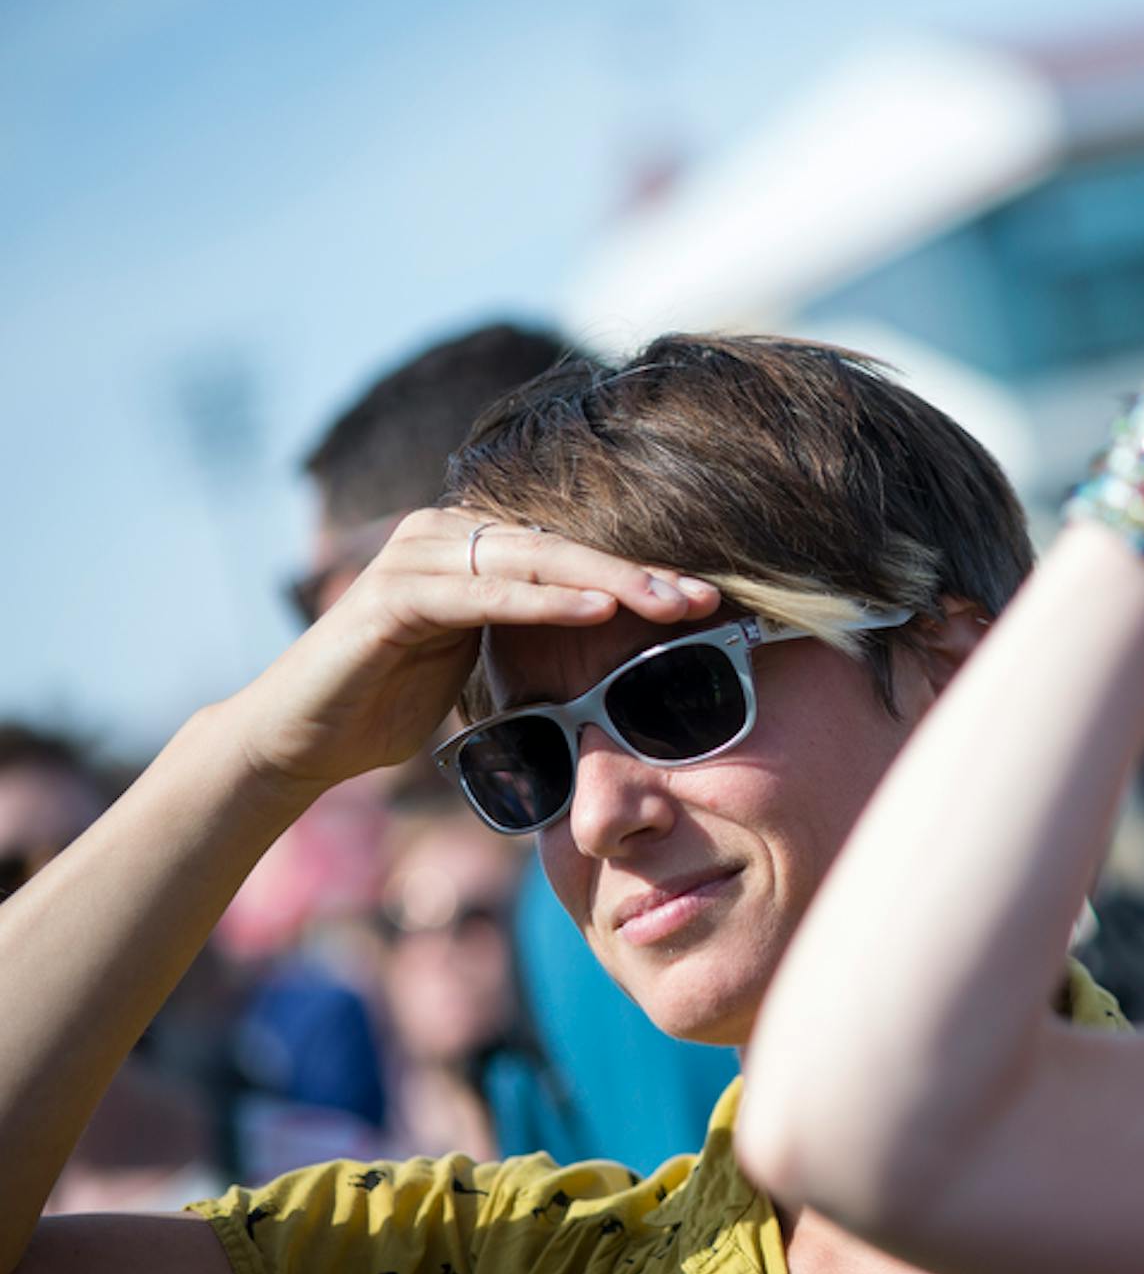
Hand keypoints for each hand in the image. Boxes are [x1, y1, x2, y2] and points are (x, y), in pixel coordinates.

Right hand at [225, 509, 719, 795]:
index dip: (641, 571)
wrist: (301, 738)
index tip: (710, 598)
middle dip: (641, 571)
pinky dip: (543, 600)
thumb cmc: (391, 702)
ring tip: (671, 601)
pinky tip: (597, 610)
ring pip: (532, 560)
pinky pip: (484, 593)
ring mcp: (415, 558)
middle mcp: (443, 535)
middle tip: (708, 594)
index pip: (572, 551)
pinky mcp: (392, 595)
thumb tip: (610, 650)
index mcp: (471, 546)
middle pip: (563, 546)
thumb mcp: (482, 665)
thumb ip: (530, 638)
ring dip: (609, 580)